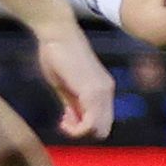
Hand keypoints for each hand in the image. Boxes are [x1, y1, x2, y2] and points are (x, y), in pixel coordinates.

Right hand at [37, 23, 115, 139]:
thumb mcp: (66, 86)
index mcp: (103, 90)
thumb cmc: (57, 55)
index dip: (83, 127)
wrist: (58, 34)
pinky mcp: (93, 91)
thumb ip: (73, 104)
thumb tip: (75, 121)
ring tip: (64, 118)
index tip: (66, 116)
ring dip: (78, 131)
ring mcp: (103, 92)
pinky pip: (90, 123)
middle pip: (102, 130)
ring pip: (99, 130)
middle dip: (82, 132)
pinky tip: (64, 118)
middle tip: (64, 119)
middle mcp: (107, 92)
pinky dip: (76, 128)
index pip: (102, 123)